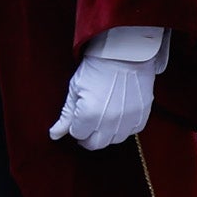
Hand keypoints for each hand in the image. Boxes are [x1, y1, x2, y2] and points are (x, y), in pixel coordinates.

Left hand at [49, 26, 165, 148]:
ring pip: (114, 140)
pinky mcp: (142, 114)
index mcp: (88, 115)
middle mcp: (109, 122)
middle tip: (88, 124)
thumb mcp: (75, 89)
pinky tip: (120, 114)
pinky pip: (132, 131)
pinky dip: (125, 127)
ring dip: (107, 133)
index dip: (76, 126)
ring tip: (105, 117)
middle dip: (88, 136)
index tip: (78, 115)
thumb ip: (65, 116)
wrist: (125, 52)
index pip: (78, 135)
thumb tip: (54, 135)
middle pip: (95, 144)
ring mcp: (127, 119)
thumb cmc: (96, 67)